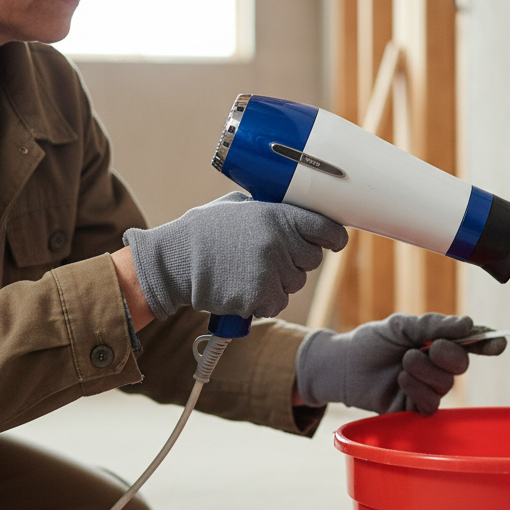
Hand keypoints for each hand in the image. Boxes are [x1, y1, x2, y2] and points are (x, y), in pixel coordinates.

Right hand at [123, 192, 347, 320]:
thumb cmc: (204, 231)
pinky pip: (277, 303)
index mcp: (277, 216)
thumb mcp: (239, 206)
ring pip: (295, 284)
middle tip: (269, 257)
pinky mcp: (260, 297)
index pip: (326, 229)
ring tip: (247, 271)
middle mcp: (279, 242)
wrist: (174, 260)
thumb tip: (300, 211)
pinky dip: (263, 301)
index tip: (335, 242)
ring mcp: (271, 271)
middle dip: (296, 260)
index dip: (334, 238)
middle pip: (312, 260)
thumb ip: (272, 209)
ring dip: (278, 282)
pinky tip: (242, 288)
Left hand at [295, 313, 506, 416]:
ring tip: (403, 363)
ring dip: (424, 371)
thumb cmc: (372, 342)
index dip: (487, 343)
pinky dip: (417, 389)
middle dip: (447, 354)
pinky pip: (432, 404)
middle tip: (425, 347)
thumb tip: (468, 324)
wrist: (344, 365)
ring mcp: (429, 387)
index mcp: (439, 341)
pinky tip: (401, 381)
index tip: (497, 344)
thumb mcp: (402, 325)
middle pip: (462, 365)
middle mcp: (439, 366)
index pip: (471, 343)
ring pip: (446, 385)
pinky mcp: (416, 408)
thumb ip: (434, 324)